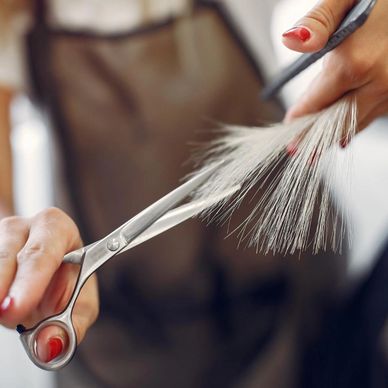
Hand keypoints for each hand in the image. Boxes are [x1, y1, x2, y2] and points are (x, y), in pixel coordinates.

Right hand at [0, 208, 98, 362]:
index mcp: (57, 228)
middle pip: (7, 256)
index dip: (29, 281)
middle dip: (2, 289)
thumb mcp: (82, 300)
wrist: (44, 272)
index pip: (42, 253)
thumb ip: (73, 322)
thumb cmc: (66, 281)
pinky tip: (2, 305)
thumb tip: (49, 346)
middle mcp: (23, 227)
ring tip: (9, 314)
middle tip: (6, 316)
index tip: (16, 309)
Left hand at [282, 0, 387, 139]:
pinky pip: (374, 114)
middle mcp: (380, 83)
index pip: (317, 102)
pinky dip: (356, 120)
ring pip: (357, 122)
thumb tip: (292, 40)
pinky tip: (344, 127)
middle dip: (314, 137)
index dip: (300, 116)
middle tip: (298, 151)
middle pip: (335, 122)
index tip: (289, 127)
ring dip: (335, 132)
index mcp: (357, 63)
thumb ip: (318, 21)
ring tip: (316, 145)